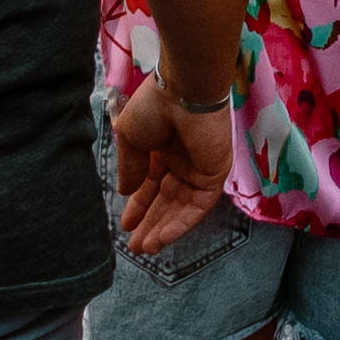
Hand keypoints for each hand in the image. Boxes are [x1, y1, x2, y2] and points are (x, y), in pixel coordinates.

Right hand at [107, 76, 232, 251]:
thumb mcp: (130, 139)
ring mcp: (199, 168)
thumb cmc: (155, 107)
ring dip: (164, 229)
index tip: (125, 225)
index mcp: (161, 148)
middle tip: (135, 246)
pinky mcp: (214, 174)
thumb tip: (125, 192)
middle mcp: (181, 160)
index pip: (150, 185)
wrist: (184, 91)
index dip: (138, 206)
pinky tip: (163, 237)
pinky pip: (198, 205)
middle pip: (166, 200)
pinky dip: (181, 223)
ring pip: (181, 207)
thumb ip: (130, 169)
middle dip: (150, 223)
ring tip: (146, 248)